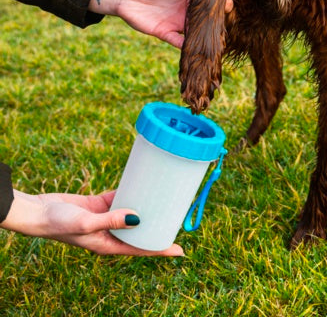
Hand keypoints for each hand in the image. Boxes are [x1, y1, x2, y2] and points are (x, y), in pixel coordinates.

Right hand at [1, 189, 182, 255]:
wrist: (39, 212)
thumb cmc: (59, 223)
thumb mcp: (86, 223)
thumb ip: (111, 220)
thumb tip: (137, 217)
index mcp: (109, 245)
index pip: (141, 250)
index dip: (161, 249)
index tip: (181, 250)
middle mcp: (110, 233)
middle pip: (140, 231)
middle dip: (158, 226)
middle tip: (179, 216)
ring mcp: (105, 218)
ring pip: (133, 212)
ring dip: (147, 206)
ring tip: (166, 198)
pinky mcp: (99, 204)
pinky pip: (121, 196)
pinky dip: (132, 190)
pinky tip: (144, 182)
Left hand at [88, 0, 232, 47]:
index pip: (207, 0)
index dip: (218, 1)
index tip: (229, 2)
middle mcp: (185, 10)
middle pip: (204, 17)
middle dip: (216, 19)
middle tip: (227, 18)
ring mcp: (176, 22)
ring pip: (194, 31)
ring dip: (203, 34)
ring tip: (216, 37)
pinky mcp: (164, 33)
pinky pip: (177, 41)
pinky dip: (186, 46)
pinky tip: (195, 48)